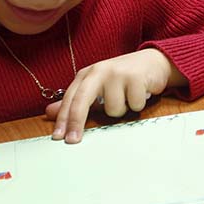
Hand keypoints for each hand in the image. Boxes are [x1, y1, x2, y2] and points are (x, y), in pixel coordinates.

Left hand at [46, 49, 185, 143]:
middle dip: (76, 122)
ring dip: (122, 109)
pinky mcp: (135, 77)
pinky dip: (137, 105)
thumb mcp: (97, 89)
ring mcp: (117, 73)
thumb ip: (76, 101)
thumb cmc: (124, 78)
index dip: (63, 118)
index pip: (70, 97)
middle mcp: (99, 71)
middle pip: (82, 100)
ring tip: (128, 98)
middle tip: (72, 140)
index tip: (58, 136)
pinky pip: (132, 106)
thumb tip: (50, 112)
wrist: (154, 62)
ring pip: (112, 109)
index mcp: (87, 74)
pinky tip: (140, 93)